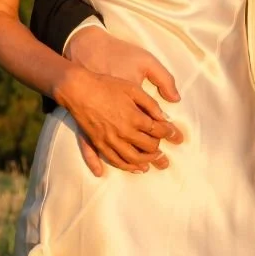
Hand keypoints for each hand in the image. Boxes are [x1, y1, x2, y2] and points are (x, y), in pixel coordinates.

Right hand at [60, 31, 182, 177]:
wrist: (78, 89)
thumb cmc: (106, 85)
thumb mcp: (132, 88)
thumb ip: (150, 104)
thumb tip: (165, 117)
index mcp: (134, 117)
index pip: (158, 131)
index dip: (169, 133)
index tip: (176, 136)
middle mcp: (124, 132)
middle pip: (148, 147)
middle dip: (159, 150)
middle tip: (165, 153)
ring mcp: (110, 140)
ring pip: (133, 159)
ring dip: (146, 162)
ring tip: (153, 163)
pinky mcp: (99, 144)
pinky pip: (114, 161)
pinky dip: (126, 168)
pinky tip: (135, 169)